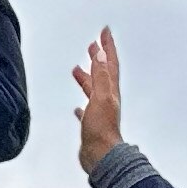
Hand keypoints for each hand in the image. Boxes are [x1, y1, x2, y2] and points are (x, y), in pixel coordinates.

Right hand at [71, 29, 124, 174]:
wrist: (100, 156)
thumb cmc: (101, 129)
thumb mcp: (100, 97)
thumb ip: (100, 76)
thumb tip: (101, 54)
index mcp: (110, 91)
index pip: (109, 63)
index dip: (107, 47)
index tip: (105, 31)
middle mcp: (106, 99)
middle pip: (102, 74)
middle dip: (98, 58)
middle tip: (93, 45)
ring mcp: (99, 112)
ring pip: (92, 90)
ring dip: (87, 78)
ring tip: (77, 69)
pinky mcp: (91, 126)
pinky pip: (86, 111)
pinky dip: (82, 105)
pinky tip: (77, 107)